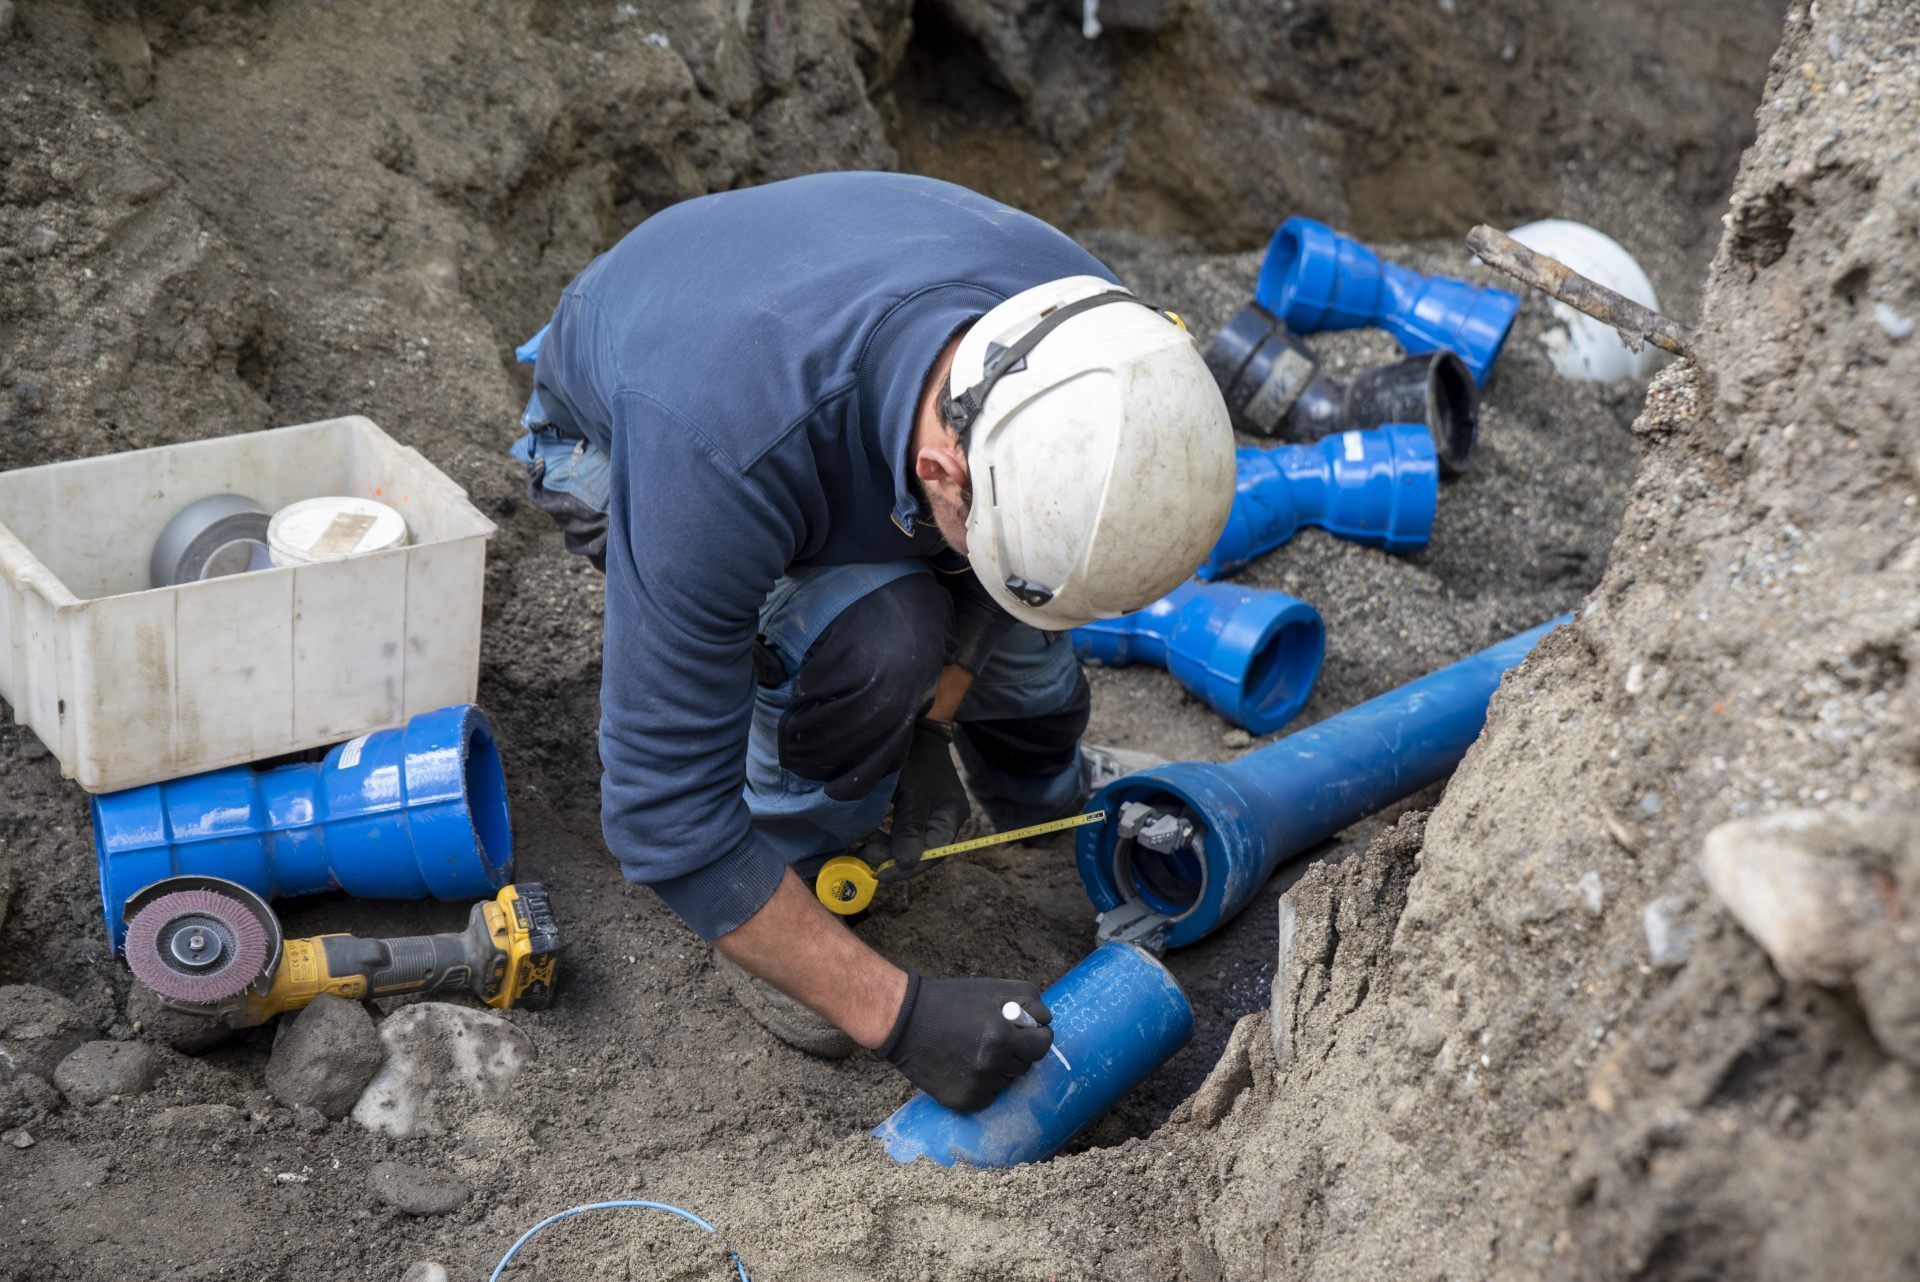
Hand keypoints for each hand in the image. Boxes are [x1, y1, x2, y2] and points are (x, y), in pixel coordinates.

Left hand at [876, 719, 969, 881]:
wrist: (910, 723)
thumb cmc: (913, 752)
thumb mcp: (911, 790)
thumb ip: (909, 827)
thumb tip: (907, 863)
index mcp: (951, 814)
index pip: (934, 852)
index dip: (908, 867)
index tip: (880, 873)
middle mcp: (944, 818)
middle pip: (920, 851)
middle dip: (890, 857)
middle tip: (863, 856)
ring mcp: (929, 813)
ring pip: (907, 843)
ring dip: (884, 848)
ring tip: (861, 844)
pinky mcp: (913, 809)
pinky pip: (899, 832)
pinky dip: (883, 836)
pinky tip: (866, 834)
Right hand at [878, 972, 1052, 1110]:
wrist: (904, 1020)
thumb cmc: (952, 1000)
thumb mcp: (995, 989)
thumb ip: (1031, 1003)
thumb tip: (1045, 1024)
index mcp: (1001, 1035)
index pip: (1043, 1045)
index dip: (1037, 1035)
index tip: (1026, 1031)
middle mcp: (990, 1064)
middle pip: (1027, 1065)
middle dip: (1017, 1050)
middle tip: (996, 1037)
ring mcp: (976, 1085)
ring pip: (1008, 1081)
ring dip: (999, 1067)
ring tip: (973, 1048)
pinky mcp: (962, 1100)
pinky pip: (989, 1095)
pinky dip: (981, 1084)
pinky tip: (962, 1065)